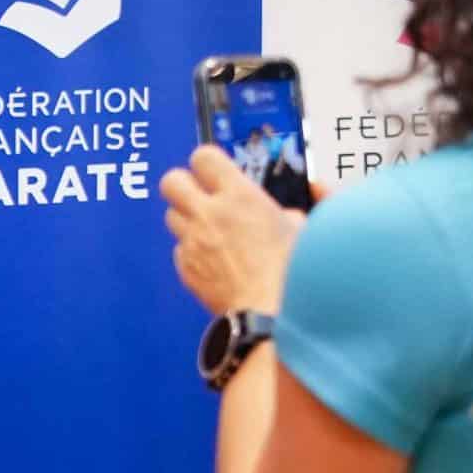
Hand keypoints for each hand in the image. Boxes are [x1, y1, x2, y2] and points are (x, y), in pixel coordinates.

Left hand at [160, 145, 306, 315]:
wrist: (271, 314)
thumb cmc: (291, 274)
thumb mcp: (300, 231)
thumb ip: (284, 214)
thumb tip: (285, 216)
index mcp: (239, 196)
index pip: (203, 158)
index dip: (208, 163)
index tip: (214, 170)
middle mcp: (209, 215)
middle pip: (171, 182)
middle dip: (183, 184)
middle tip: (199, 194)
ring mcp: (193, 242)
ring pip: (171, 216)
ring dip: (187, 218)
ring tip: (210, 230)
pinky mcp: (186, 268)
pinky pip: (179, 250)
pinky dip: (192, 251)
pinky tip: (213, 260)